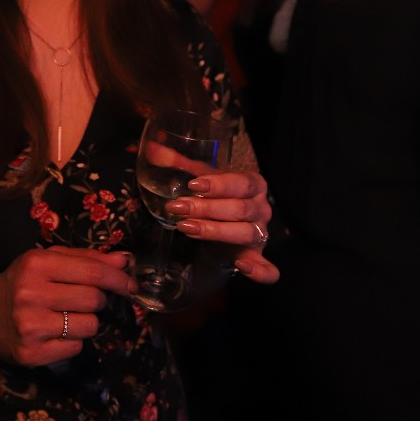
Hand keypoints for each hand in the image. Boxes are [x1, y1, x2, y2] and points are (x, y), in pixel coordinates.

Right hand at [0, 247, 134, 366]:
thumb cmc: (20, 283)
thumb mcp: (46, 261)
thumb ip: (85, 258)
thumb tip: (124, 260)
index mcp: (37, 265)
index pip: (93, 272)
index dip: (118, 279)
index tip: (131, 284)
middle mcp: (31, 294)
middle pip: (94, 300)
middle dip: (98, 301)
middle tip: (86, 301)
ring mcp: (30, 326)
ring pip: (89, 326)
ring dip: (87, 322)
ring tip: (67, 316)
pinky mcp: (31, 353)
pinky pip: (76, 347)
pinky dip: (73, 341)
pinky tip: (55, 333)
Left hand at [165, 169, 279, 283]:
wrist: (224, 227)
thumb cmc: (216, 199)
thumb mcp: (201, 181)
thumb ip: (180, 165)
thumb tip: (152, 150)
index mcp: (253, 184)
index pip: (241, 182)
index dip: (218, 185)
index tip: (193, 185)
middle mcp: (261, 208)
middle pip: (239, 208)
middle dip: (206, 208)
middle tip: (178, 208)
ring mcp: (261, 233)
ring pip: (245, 232)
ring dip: (215, 231)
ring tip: (186, 227)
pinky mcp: (257, 257)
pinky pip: (267, 268)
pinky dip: (259, 270)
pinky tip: (242, 266)